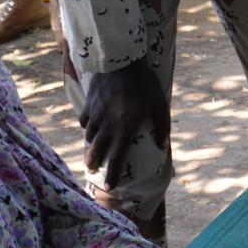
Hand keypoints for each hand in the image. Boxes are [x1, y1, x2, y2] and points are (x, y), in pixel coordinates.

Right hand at [81, 63, 168, 187]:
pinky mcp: (88, 103)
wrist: (120, 61)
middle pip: (96, 151)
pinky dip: (86, 125)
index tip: (109, 187)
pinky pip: (84, 120)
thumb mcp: (159, 105)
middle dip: (93, 163)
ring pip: (89, 136)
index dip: (113, 175)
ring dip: (90, 145)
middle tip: (92, 169)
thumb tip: (162, 146)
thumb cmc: (143, 83)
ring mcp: (95, 115)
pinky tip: (89, 124)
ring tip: (92, 149)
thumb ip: (162, 127)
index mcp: (124, 130)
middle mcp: (107, 126)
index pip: (117, 159)